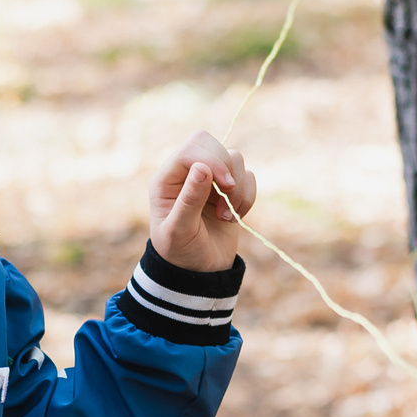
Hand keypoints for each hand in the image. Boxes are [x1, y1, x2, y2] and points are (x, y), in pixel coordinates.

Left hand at [149, 131, 256, 273]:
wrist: (199, 272)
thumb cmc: (181, 253)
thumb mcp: (180, 230)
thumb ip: (189, 199)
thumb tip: (202, 168)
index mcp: (167, 178)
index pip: (192, 148)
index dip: (212, 161)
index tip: (226, 186)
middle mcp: (187, 173)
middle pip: (211, 143)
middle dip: (227, 168)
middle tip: (227, 195)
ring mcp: (210, 179)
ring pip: (235, 158)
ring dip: (238, 188)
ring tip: (226, 215)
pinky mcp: (229, 189)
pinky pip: (248, 177)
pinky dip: (248, 197)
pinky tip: (234, 218)